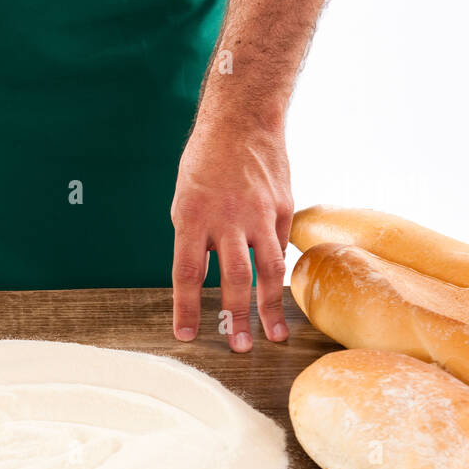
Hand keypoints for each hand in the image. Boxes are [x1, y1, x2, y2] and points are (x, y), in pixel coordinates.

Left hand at [169, 114, 292, 351]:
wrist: (242, 120)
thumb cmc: (205, 162)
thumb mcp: (184, 199)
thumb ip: (193, 240)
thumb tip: (200, 278)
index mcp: (192, 217)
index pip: (186, 274)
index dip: (186, 308)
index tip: (186, 335)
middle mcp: (227, 219)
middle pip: (233, 278)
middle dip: (236, 316)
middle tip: (238, 348)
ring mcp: (260, 214)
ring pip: (268, 269)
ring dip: (269, 307)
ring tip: (273, 336)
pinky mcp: (284, 208)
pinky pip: (280, 247)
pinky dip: (279, 273)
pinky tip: (279, 295)